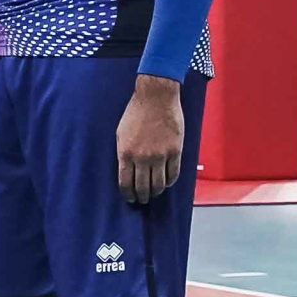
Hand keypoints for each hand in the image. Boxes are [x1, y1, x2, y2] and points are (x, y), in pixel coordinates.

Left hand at [115, 73, 187, 204]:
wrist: (156, 97)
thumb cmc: (136, 112)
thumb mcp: (121, 133)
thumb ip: (123, 153)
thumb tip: (126, 171)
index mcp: (126, 153)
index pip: (125, 183)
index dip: (127, 194)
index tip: (130, 198)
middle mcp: (142, 157)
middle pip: (142, 187)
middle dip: (141, 197)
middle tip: (142, 199)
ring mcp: (160, 155)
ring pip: (159, 184)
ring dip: (156, 192)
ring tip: (154, 193)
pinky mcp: (175, 151)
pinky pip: (173, 174)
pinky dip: (170, 181)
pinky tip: (167, 182)